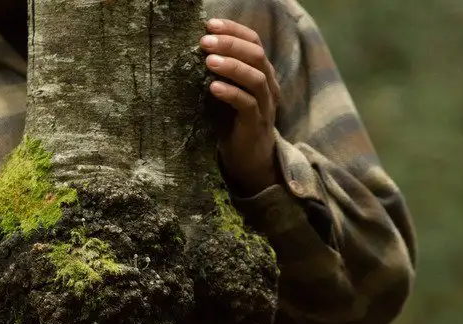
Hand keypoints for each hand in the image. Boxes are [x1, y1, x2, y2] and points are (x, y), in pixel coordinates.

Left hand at [202, 18, 281, 195]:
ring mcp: (265, 106)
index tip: (209, 24)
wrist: (250, 160)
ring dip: (232, 67)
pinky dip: (231, 94)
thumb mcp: (228, 93)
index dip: (234, 30)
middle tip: (204, 41)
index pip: (253, 42)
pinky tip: (214, 87)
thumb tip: (194, 51)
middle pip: (256, 56)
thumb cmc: (234, 123)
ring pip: (256, 79)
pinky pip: (248, 105)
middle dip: (230, 45)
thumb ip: (220, 73)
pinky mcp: (256, 125)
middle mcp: (268, 86)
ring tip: (209, 61)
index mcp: (262, 73)